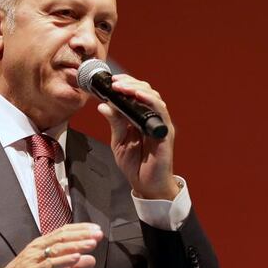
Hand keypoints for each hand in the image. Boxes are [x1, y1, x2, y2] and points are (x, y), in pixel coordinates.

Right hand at [0, 223, 102, 267]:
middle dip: (82, 234)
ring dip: (76, 245)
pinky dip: (63, 260)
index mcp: (41, 246)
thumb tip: (91, 260)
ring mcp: (32, 260)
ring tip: (91, 243)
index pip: (63, 232)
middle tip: (99, 233)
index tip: (96, 229)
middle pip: (62, 237)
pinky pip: (49, 265)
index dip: (80, 229)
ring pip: (57, 248)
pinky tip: (76, 258)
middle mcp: (37, 249)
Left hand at [96, 74, 180, 199]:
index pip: (136, 94)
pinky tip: (138, 96)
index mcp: (140, 119)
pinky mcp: (164, 132)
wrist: (147, 186)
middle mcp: (152, 118)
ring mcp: (159, 124)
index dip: (126, 84)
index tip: (111, 81)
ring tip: (121, 87)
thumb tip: (103, 105)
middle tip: (114, 83)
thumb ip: (114, 123)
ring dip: (137, 89)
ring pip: (153, 97)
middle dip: (129, 83)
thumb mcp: (119, 141)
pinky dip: (149, 101)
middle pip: (145, 91)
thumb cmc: (135, 165)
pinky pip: (160, 111)